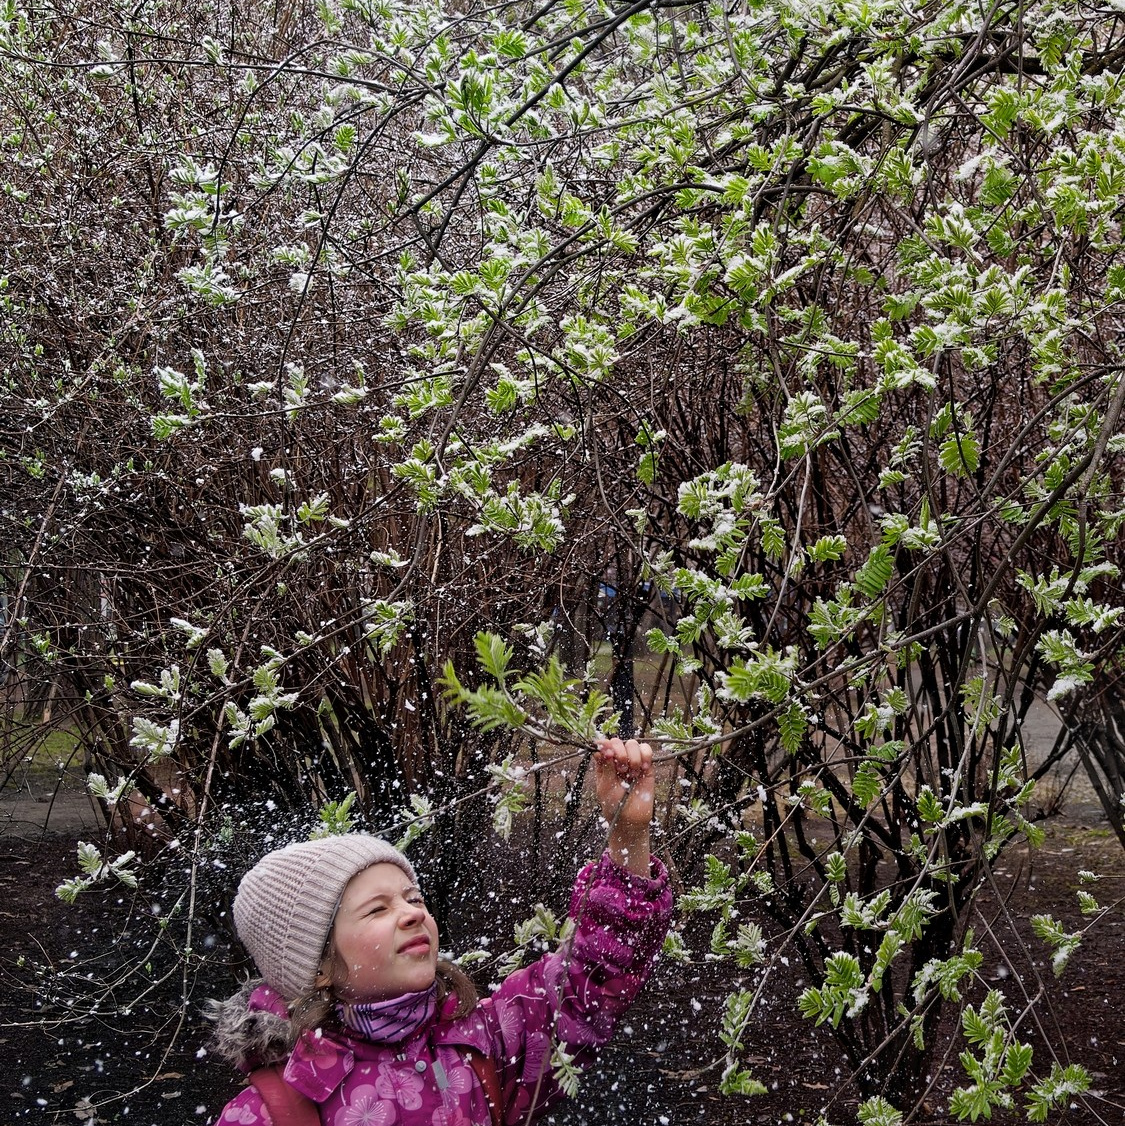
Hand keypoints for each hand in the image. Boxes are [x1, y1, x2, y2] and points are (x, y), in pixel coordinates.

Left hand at [594, 737, 653, 875]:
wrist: (630, 819)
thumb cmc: (613, 805)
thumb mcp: (605, 786)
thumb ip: (605, 767)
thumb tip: (604, 747)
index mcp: (603, 763)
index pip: (602, 744)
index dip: (604, 744)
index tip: (608, 753)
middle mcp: (617, 759)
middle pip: (618, 741)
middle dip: (619, 752)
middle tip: (621, 769)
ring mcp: (632, 761)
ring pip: (633, 743)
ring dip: (632, 757)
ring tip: (631, 773)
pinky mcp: (646, 766)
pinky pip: (647, 750)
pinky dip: (645, 756)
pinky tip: (642, 770)